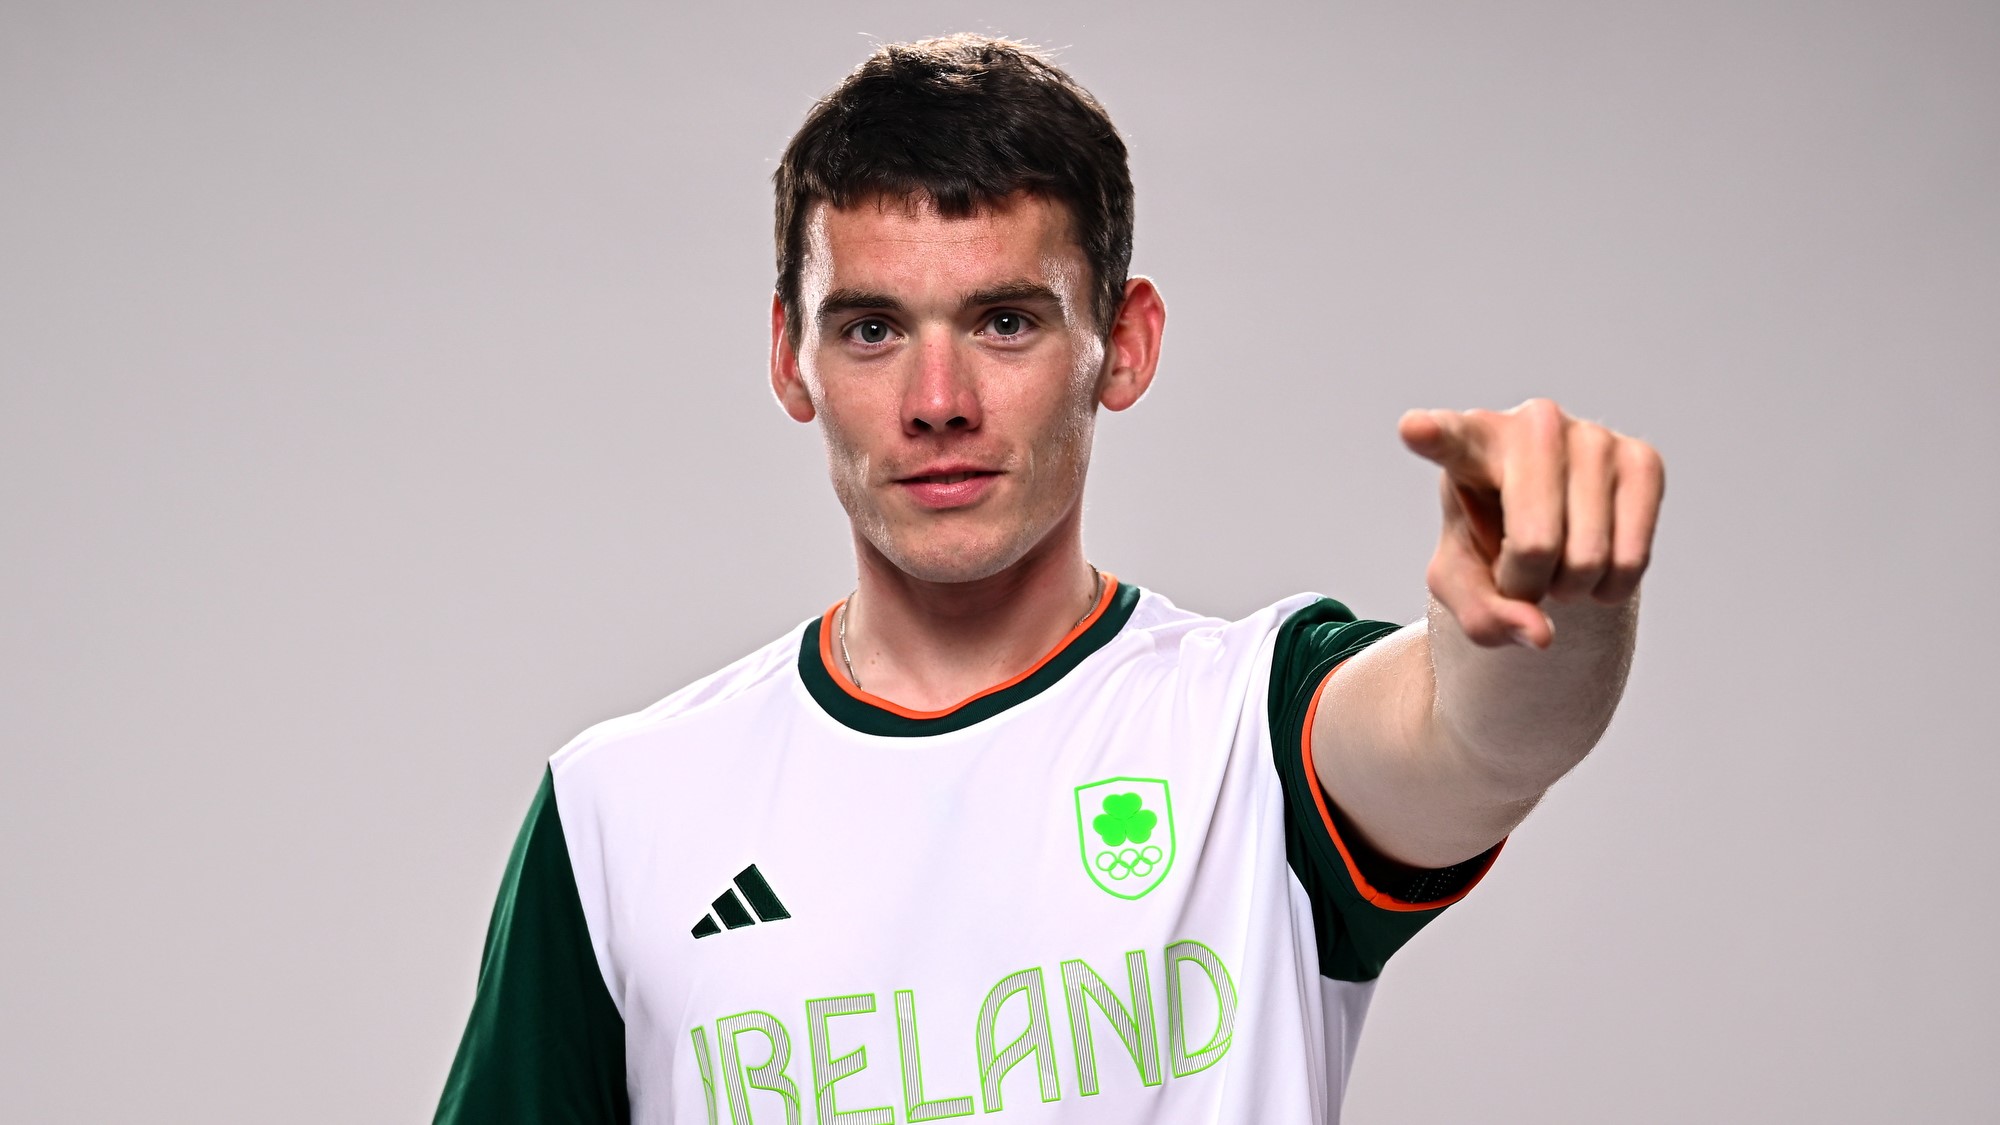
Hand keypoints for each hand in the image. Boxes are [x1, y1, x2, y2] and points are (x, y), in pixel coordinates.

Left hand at [1400, 399, 1663, 648]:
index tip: (1414, 429)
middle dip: (1527, 584)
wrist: (1547, 528)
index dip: (1434, 435)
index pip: (1450, 439)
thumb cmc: (1490, 543)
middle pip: (1535, 544)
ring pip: (1587, 557)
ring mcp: (1594, 436)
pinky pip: (1630, 559)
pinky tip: (1592, 562)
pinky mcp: (1643, 460)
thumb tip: (1541, 634)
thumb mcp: (1462, 584)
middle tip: (1518, 571)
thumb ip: (1483, 616)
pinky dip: (1608, 587)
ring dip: (1569, 588)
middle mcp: (1534, 424)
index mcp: (1471, 443)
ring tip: (1554, 560)